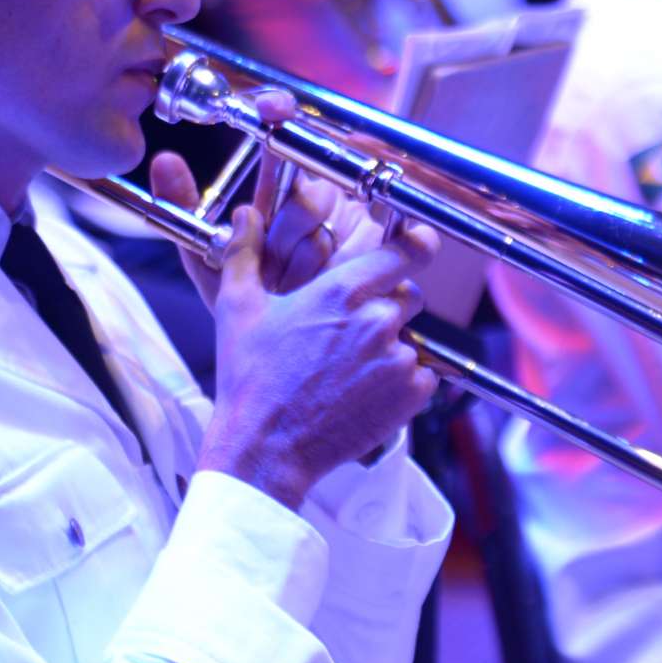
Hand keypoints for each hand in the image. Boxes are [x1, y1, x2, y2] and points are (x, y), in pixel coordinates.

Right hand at [156, 145, 442, 505]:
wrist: (265, 449)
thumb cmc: (250, 379)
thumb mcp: (238, 309)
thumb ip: (245, 252)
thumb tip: (244, 213)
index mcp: (342, 292)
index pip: (405, 251)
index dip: (416, 245)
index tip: (420, 244)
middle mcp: (377, 321)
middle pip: (409, 296)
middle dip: (388, 306)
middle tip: (349, 333)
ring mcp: (398, 359)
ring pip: (412, 339)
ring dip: (391, 348)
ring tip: (348, 370)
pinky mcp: (411, 395)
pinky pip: (423, 375)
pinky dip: (403, 382)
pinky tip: (365, 392)